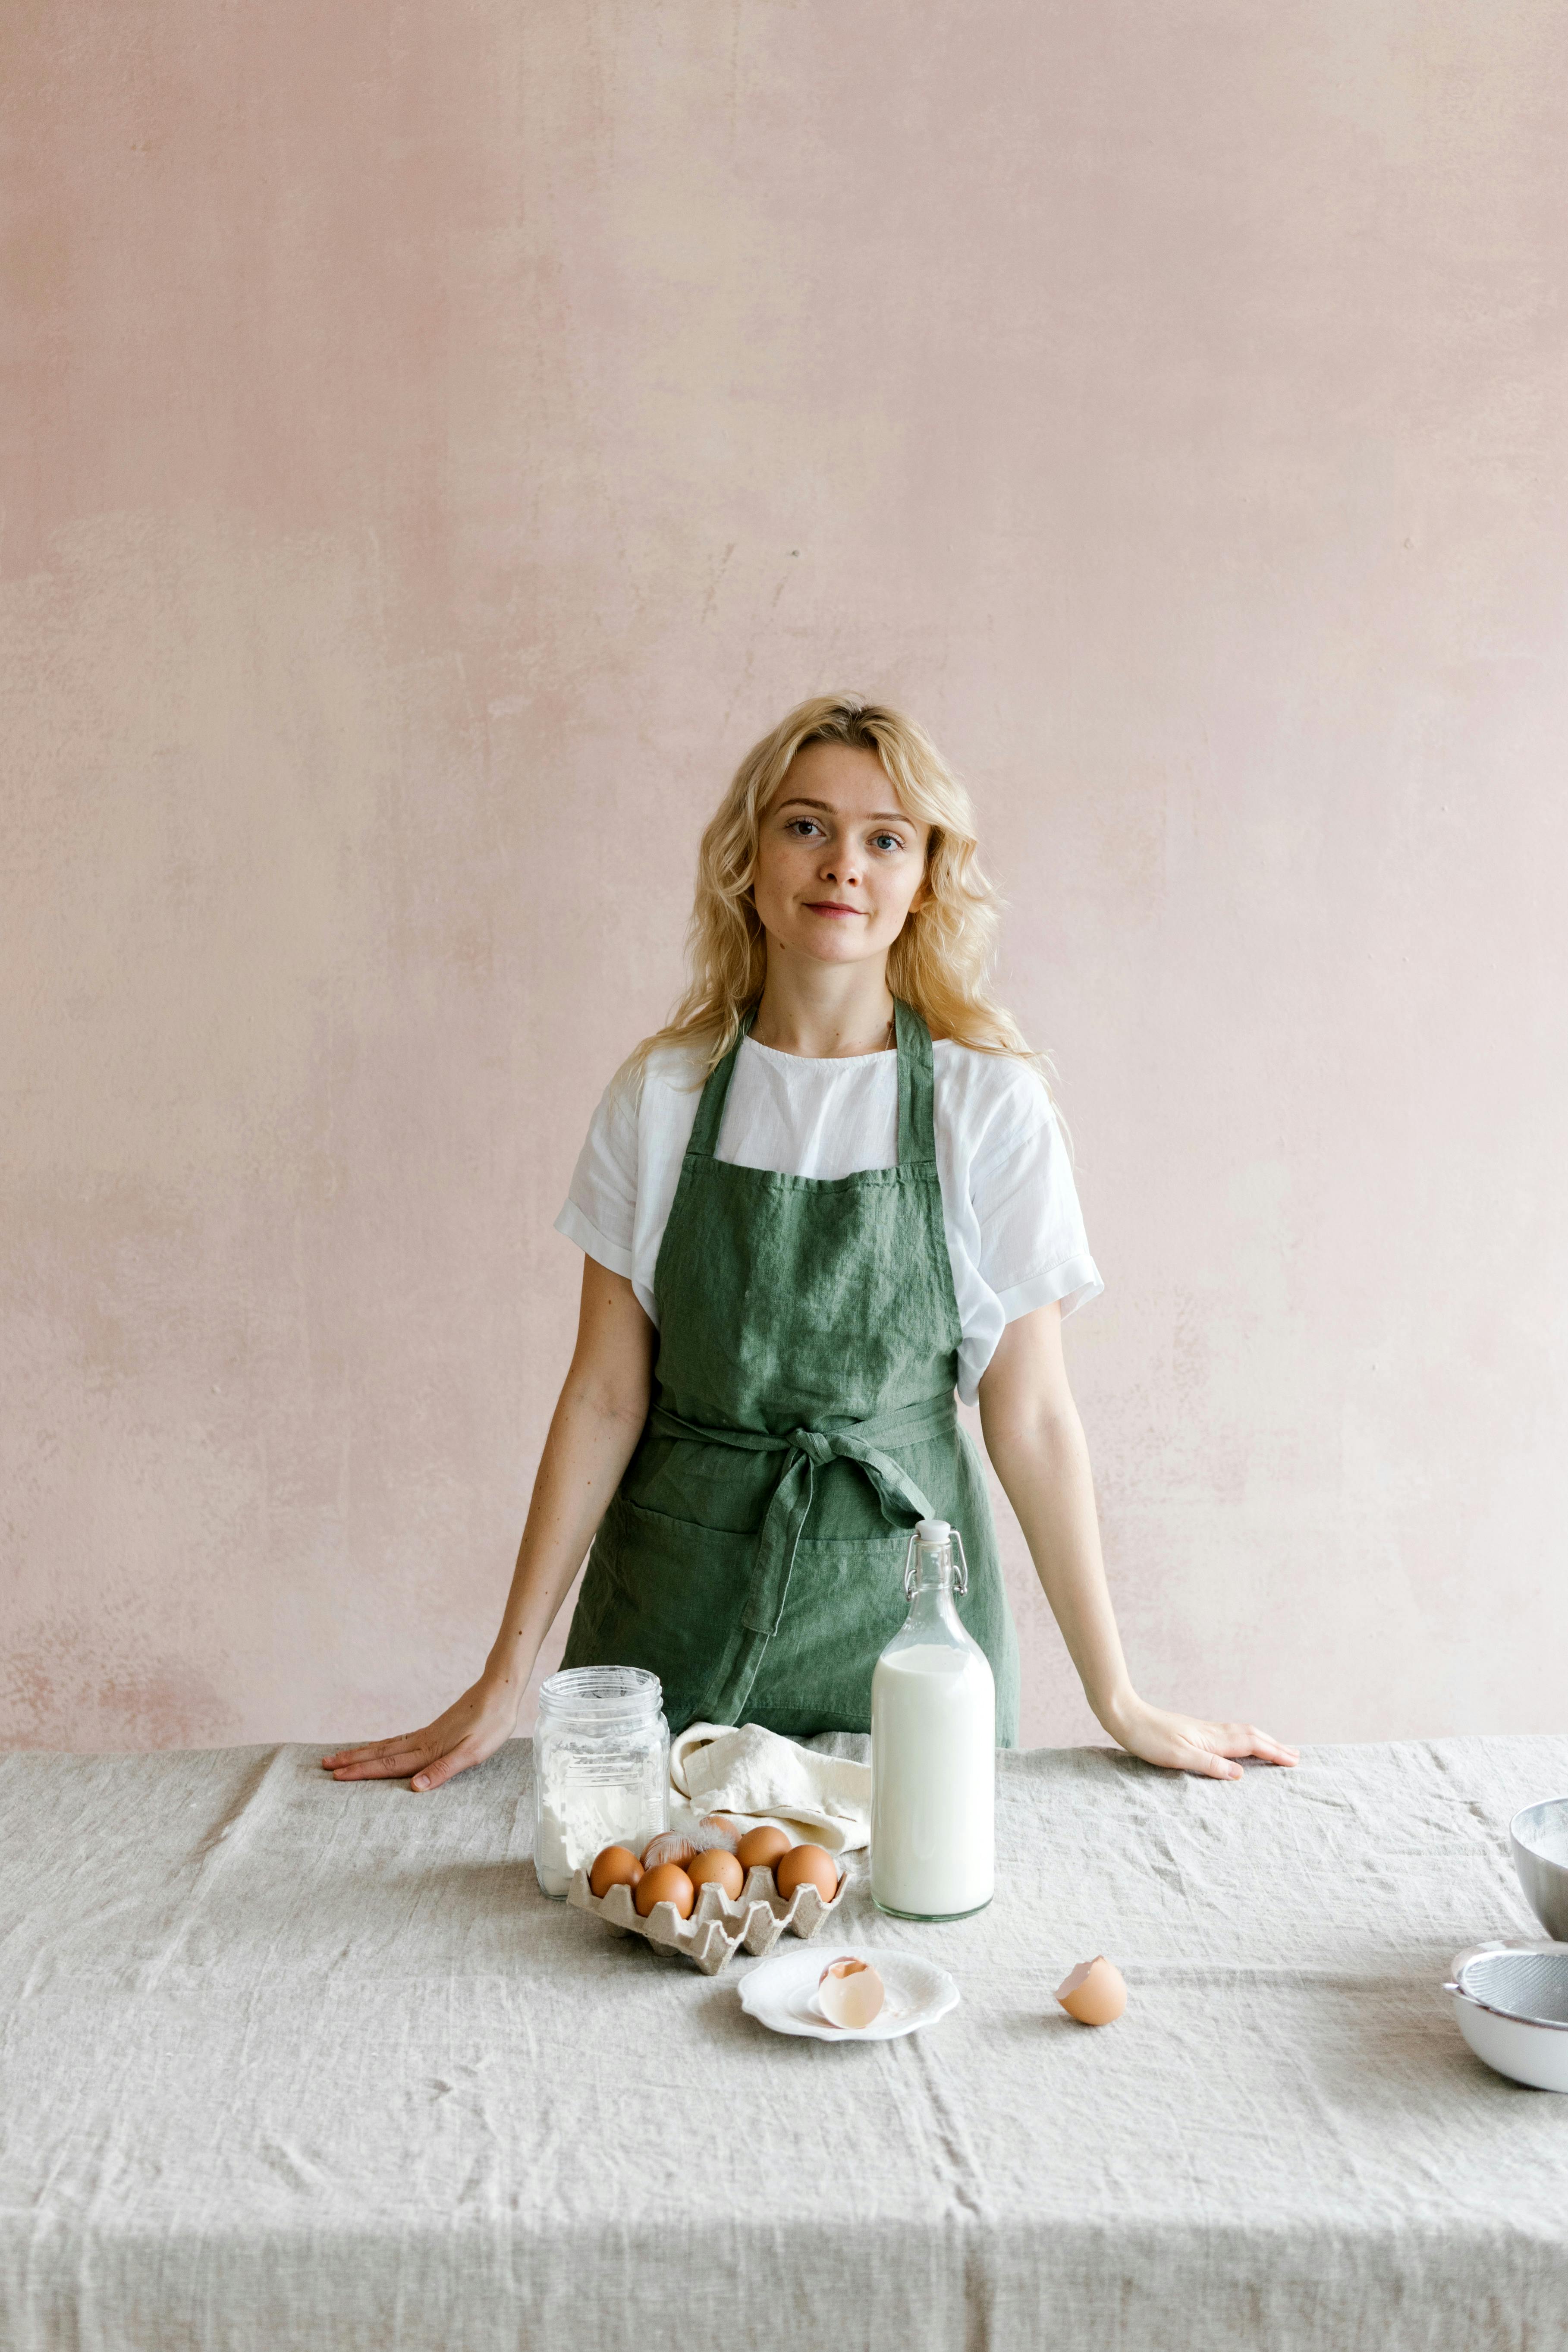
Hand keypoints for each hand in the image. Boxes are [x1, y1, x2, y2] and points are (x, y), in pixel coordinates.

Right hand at [320, 1675, 520, 1791]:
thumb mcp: (474, 1753)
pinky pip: (400, 1740)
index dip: (363, 1772)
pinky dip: (383, 1745)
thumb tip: (414, 1788)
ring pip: (388, 1745)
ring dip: (364, 1752)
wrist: (500, 1691)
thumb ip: (444, 1770)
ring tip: (341, 1756)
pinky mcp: (435, 1729)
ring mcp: (427, 1734)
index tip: (337, 1777)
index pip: (389, 1765)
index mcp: (429, 1750)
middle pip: (381, 1753)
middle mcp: (423, 1741)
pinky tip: (381, 1748)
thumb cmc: (492, 1724)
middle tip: (325, 1766)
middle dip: (353, 1761)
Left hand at [1100, 1692, 1298, 1780]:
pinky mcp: (1194, 1731)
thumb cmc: (1148, 1738)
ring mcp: (1203, 1730)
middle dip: (1274, 1746)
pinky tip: (1239, 1745)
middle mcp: (1211, 1732)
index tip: (1295, 1761)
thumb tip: (1241, 1774)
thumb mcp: (1178, 1757)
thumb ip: (1209, 1765)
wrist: (1126, 1716)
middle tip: (1296, 1756)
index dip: (1274, 1753)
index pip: (1251, 1745)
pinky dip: (1245, 1739)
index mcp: (1212, 1739)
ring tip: (1276, 1748)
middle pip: (1251, 1736)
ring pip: (1241, 1733)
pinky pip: (1229, 1735)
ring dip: (1262, 1741)